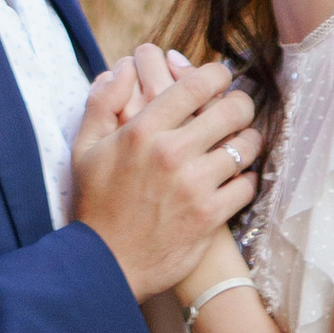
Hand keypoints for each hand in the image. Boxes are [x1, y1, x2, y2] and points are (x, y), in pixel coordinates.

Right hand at [73, 52, 258, 300]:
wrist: (106, 264)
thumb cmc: (96, 204)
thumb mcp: (85, 148)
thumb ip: (102, 102)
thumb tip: (122, 68)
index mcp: (143, 130)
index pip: (196, 84)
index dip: (217, 74)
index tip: (221, 77)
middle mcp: (172, 153)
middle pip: (230, 109)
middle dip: (241, 103)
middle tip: (239, 108)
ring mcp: (194, 186)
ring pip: (245, 146)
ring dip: (248, 141)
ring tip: (242, 143)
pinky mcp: (209, 216)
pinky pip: (247, 185)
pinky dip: (247, 179)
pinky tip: (237, 179)